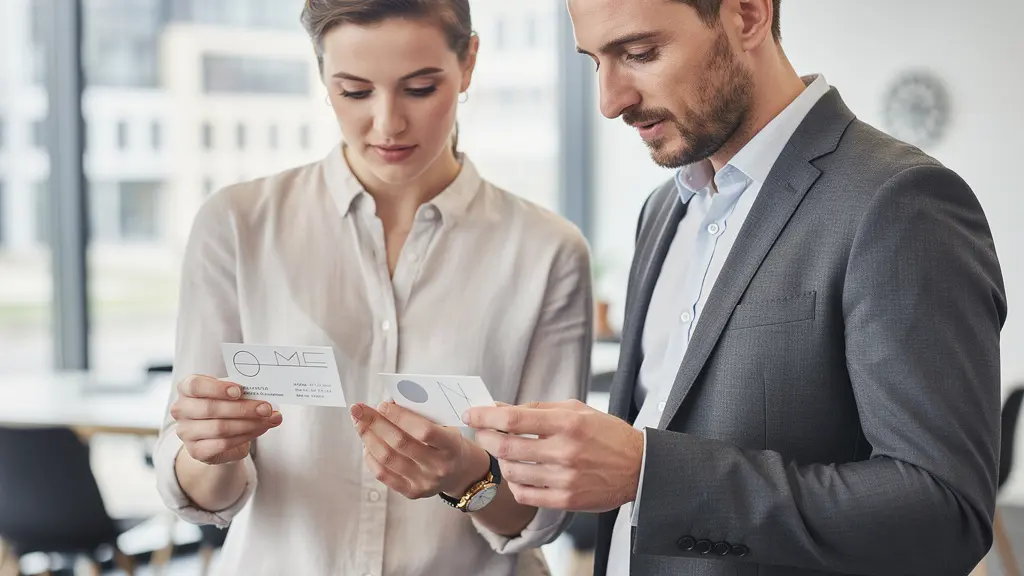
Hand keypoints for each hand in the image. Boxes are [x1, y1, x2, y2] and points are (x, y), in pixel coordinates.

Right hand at [169, 375, 281, 464]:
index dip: (217, 388)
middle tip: (266, 408)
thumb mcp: (230, 394)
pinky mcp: (196, 451)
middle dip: (242, 408)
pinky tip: (260, 429)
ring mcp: (186, 432)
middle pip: (210, 408)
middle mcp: (181, 409)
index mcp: (186, 389)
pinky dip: (246, 436)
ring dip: (249, 423)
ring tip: (269, 419)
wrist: (218, 435)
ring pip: (219, 428)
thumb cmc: (225, 406)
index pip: (195, 385)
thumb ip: (242, 392)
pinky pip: (223, 444)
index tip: (239, 391)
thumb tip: (265, 397)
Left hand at [351, 401, 489, 499]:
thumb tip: (388, 404)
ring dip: (368, 437)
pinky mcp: (412, 492)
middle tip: (358, 409)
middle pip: (400, 443)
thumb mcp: (445, 426)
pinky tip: (367, 442)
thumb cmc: (448, 442)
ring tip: (359, 423)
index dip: (400, 417)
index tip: (382, 404)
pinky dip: (371, 456)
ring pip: (387, 458)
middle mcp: (438, 467)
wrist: (460, 472)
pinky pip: (383, 474)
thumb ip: (420, 415)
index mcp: (451, 446)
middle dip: (375, 423)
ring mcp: (424, 482)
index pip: (423, 431)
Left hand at [462, 400, 642, 512]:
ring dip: (500, 459)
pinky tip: (517, 473)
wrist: (638, 467)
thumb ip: (537, 409)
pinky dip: (514, 484)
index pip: (513, 419)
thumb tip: (499, 408)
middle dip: (484, 437)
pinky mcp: (566, 500)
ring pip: (512, 471)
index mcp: (567, 423)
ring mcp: (565, 478)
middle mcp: (565, 451)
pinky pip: (525, 494)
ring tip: (504, 451)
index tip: (471, 413)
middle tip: (479, 431)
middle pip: (506, 446)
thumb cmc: (605, 434)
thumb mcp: (576, 409)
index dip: (485, 416)